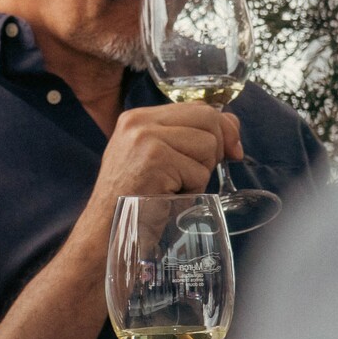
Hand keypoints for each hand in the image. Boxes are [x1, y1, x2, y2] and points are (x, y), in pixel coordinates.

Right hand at [95, 103, 243, 208]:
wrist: (104, 231)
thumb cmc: (134, 200)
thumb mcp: (157, 159)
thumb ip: (189, 137)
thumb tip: (233, 124)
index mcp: (138, 118)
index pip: (197, 107)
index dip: (220, 129)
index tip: (229, 152)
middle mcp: (140, 122)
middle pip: (208, 119)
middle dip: (215, 150)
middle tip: (193, 176)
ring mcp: (146, 139)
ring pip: (208, 146)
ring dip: (200, 175)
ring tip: (173, 188)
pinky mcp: (155, 160)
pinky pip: (199, 172)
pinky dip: (192, 191)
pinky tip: (169, 197)